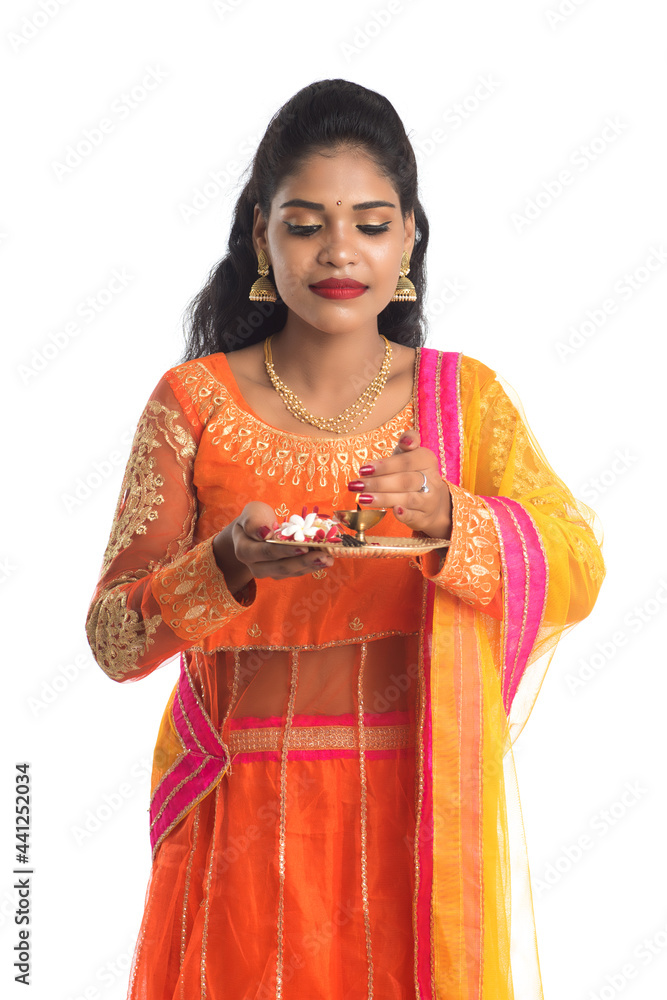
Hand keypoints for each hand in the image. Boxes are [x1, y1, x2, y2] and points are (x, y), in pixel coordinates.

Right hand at [212, 501, 334, 586]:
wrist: (253, 532)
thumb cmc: (254, 519)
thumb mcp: (251, 513)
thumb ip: (254, 521)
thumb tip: (265, 532)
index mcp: (244, 550)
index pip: (265, 552)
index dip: (284, 550)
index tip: (304, 546)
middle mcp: (256, 566)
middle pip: (280, 567)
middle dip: (304, 561)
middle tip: (323, 555)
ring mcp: (270, 572)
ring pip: (292, 572)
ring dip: (312, 565)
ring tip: (329, 558)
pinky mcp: (282, 573)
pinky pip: (298, 571)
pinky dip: (313, 565)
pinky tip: (327, 560)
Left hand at [347, 430, 451, 538]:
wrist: (431, 500)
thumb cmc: (412, 472)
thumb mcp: (409, 454)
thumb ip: (407, 440)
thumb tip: (407, 441)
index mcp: (427, 460)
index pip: (406, 462)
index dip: (385, 466)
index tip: (363, 469)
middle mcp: (431, 480)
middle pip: (404, 481)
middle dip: (378, 483)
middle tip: (356, 485)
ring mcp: (429, 500)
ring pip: (408, 499)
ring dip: (384, 498)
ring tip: (363, 498)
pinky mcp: (425, 518)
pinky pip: (415, 516)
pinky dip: (405, 515)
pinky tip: (394, 511)